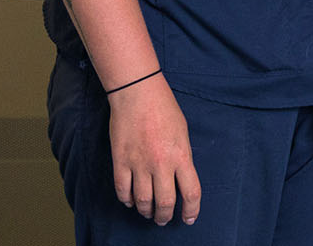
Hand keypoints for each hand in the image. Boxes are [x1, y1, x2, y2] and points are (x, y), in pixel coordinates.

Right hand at [107, 76, 200, 225]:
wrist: (138, 94)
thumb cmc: (164, 109)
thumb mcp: (183, 133)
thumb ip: (182, 157)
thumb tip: (180, 178)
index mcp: (181, 155)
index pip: (191, 192)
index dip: (191, 210)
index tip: (189, 218)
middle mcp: (161, 163)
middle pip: (165, 202)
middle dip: (164, 216)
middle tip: (163, 219)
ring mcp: (139, 163)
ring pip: (142, 200)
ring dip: (146, 210)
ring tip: (148, 212)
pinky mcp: (120, 161)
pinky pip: (122, 190)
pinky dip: (127, 200)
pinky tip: (130, 201)